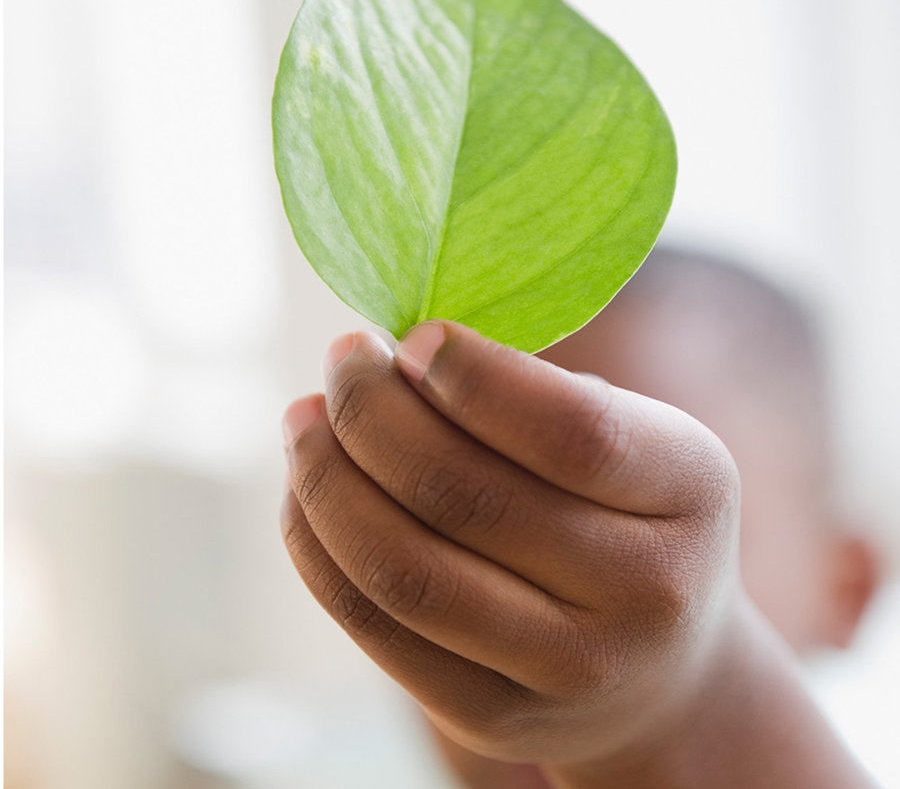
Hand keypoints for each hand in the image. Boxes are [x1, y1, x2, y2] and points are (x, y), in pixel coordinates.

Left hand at [280, 322, 738, 762]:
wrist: (664, 664)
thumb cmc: (633, 512)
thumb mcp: (634, 437)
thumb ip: (536, 395)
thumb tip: (397, 356)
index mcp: (691, 491)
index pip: (573, 433)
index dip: (473, 377)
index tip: (410, 336)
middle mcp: (646, 593)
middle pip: (466, 498)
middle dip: (373, 413)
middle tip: (345, 358)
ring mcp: (567, 671)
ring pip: (406, 571)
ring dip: (328, 479)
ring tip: (306, 418)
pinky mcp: (493, 716)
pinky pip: (375, 629)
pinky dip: (319, 546)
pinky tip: (308, 490)